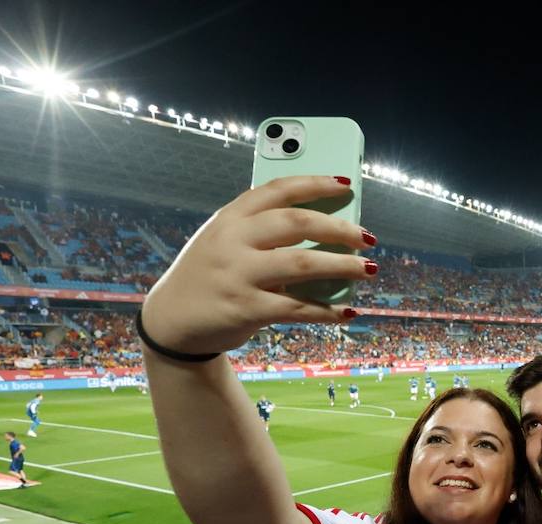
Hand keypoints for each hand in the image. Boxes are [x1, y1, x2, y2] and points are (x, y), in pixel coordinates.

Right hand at [140, 176, 376, 354]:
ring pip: (303, 263)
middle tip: (367, 237)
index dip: (315, 183)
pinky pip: (297, 307)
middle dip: (339, 228)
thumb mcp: (224, 242)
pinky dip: (327, 311)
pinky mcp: (246, 308)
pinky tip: (348, 311)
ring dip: (343, 266)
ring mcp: (239, 274)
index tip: (345, 184)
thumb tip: (325, 229)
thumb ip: (260, 231)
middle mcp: (233, 241)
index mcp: (230, 218)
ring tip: (369, 269)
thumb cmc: (210, 276)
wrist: (172, 321)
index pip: (278, 190)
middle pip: (297, 223)